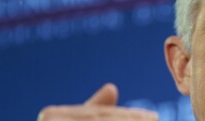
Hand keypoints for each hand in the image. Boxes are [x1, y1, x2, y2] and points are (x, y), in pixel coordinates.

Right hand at [38, 83, 157, 120]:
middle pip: (101, 120)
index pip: (99, 116)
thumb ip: (94, 108)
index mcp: (51, 115)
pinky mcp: (54, 120)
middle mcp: (49, 118)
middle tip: (155, 118)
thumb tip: (111, 88)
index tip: (154, 117)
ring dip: (129, 120)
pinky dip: (120, 120)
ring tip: (150, 119)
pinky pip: (98, 120)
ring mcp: (54, 120)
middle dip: (131, 120)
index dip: (129, 116)